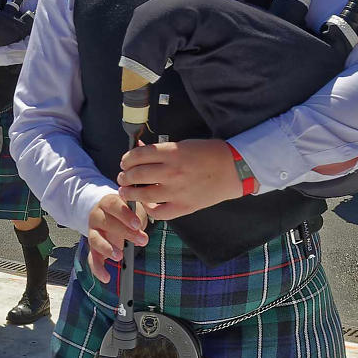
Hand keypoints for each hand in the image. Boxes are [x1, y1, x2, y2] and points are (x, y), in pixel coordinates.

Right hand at [85, 192, 146, 277]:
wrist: (111, 214)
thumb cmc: (127, 211)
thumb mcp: (134, 207)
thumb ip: (137, 215)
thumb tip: (144, 228)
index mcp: (108, 202)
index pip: (114, 205)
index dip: (125, 215)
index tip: (138, 224)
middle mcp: (97, 216)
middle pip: (106, 223)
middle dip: (125, 233)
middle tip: (142, 240)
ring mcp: (93, 232)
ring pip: (95, 240)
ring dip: (107, 249)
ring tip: (119, 256)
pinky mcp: (93, 247)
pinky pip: (92, 258)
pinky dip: (98, 269)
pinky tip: (106, 277)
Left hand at [117, 138, 241, 220]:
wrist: (234, 170)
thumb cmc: (209, 154)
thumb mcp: (183, 144)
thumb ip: (160, 150)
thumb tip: (139, 149)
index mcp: (172, 153)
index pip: (138, 156)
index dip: (126, 159)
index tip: (124, 162)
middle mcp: (172, 172)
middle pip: (136, 175)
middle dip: (124, 176)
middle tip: (123, 177)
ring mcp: (177, 191)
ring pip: (143, 195)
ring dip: (129, 193)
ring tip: (125, 191)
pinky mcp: (184, 207)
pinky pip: (159, 212)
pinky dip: (149, 209)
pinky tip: (146, 204)